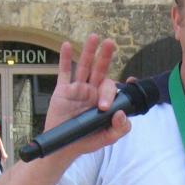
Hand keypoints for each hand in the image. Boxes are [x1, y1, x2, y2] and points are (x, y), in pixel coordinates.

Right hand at [44, 34, 130, 154]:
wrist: (64, 147)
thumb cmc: (87, 141)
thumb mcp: (108, 138)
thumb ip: (120, 128)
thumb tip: (122, 113)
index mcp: (105, 101)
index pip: (112, 89)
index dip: (113, 91)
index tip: (112, 99)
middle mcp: (93, 92)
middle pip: (100, 71)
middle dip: (105, 57)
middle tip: (110, 43)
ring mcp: (78, 89)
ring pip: (84, 67)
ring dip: (88, 52)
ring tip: (94, 37)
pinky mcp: (63, 90)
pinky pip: (64, 72)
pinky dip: (65, 59)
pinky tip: (67, 45)